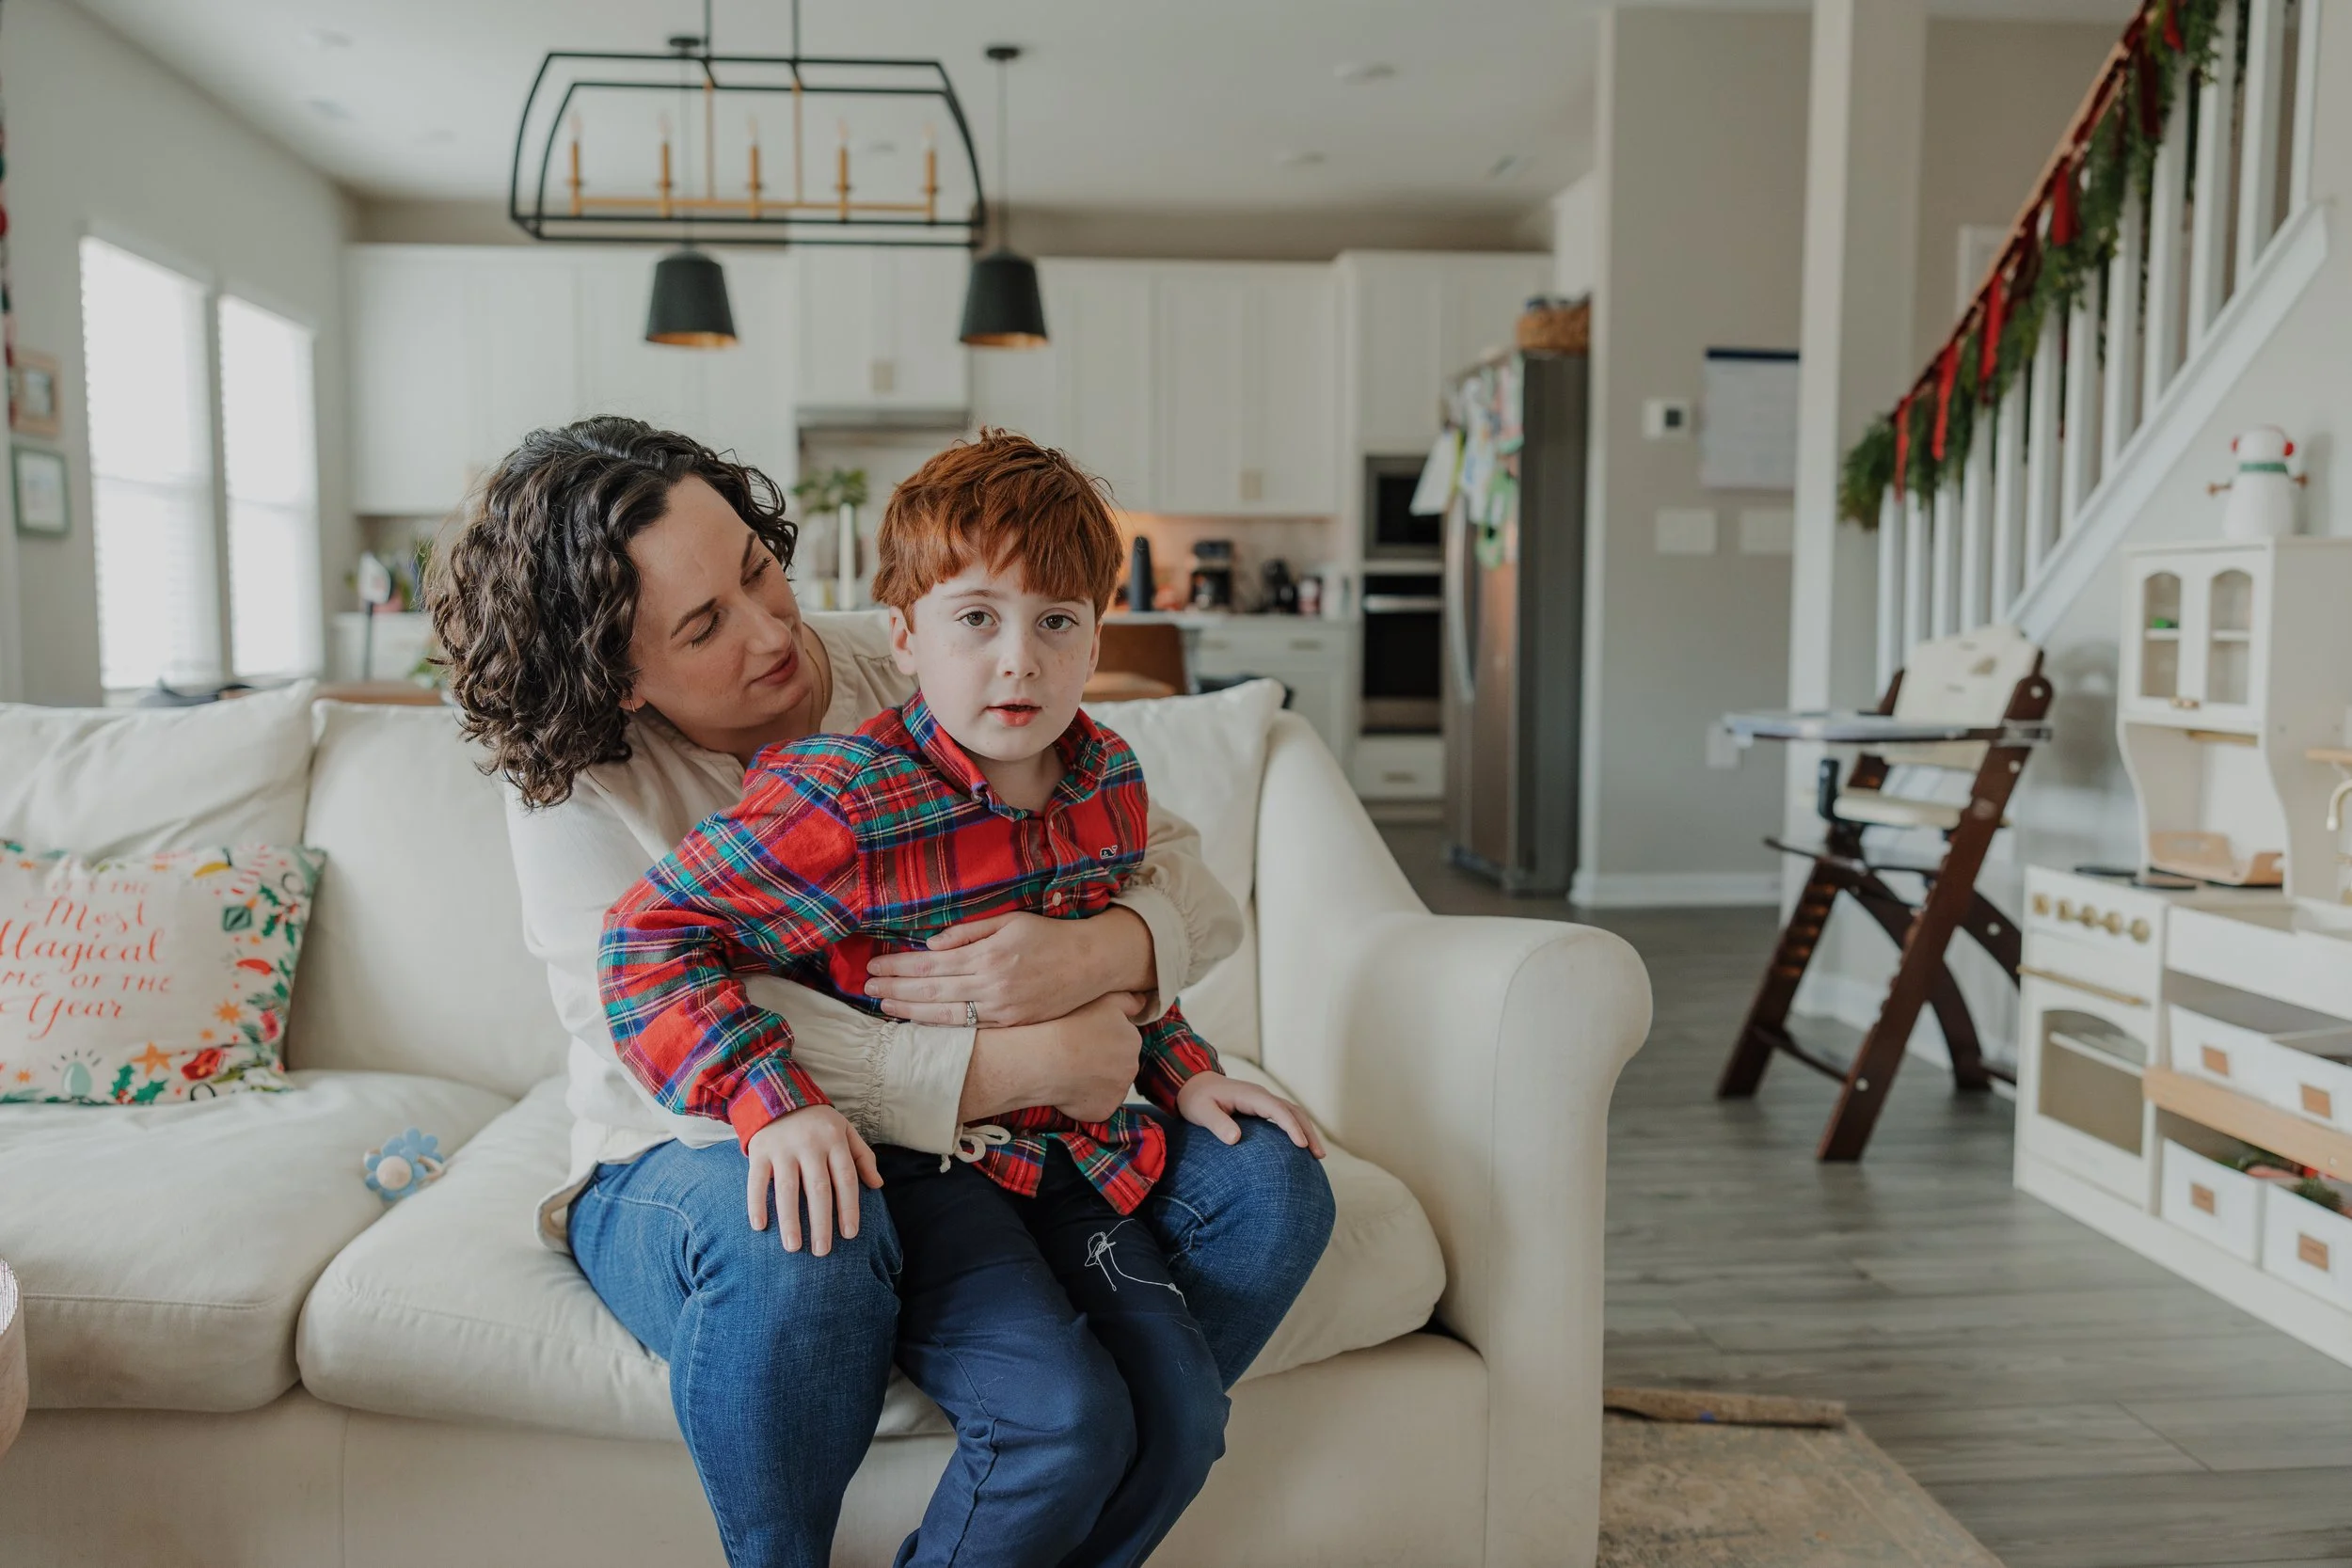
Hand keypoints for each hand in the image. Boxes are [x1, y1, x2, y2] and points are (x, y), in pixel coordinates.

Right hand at [744, 1104, 883, 1254]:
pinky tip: (759, 1226)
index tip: (850, 1234)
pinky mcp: (760, 1150)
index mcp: (835, 1140)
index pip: (846, 1179)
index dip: (850, 1208)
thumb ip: (862, 1156)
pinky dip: (756, 1203)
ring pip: (787, 1189)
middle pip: (818, 1189)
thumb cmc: (817, 1120)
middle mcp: (810, 1145)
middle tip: (823, 1251)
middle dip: (822, 1222)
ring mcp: (783, 1148)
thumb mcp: (845, 1130)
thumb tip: (877, 1185)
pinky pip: (756, 1180)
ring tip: (793, 1247)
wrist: (778, 1092)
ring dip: (790, 1220)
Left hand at [865, 908, 1154, 1027]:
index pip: (931, 964)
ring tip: (884, 1006)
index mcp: (989, 954)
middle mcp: (992, 984)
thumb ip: (969, 932)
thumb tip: (931, 947)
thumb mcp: (1010, 921)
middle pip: (931, 990)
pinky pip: (968, 1026)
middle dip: (895, 989)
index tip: (875, 966)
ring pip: (945, 1013)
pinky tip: (919, 1021)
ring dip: (910, 1010)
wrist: (1091, 963)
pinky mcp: (1011, 1022)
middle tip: (866, 988)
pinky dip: (940, 1024)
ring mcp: (1002, 1007)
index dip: (899, 966)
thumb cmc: (1049, 935)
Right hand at [960, 991, 1147, 1125]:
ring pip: (1108, 1085)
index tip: (1084, 1036)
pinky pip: (1097, 1104)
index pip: (1124, 1040)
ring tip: (1070, 1071)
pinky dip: (1086, 1100)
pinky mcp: (1104, 1110)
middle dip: (1102, 1061)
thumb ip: (1129, 1001)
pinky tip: (1069, 1088)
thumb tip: (1143, 1002)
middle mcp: (1132, 1067)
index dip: (1103, 1038)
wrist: (1046, 1059)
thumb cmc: (1070, 1025)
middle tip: (1076, 1054)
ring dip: (1095, 1080)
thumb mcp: (1104, 1000)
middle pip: (1119, 1064)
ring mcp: (1119, 1091)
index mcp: (1133, 1040)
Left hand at [1175, 1072, 1326, 1158]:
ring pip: (1293, 1113)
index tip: (1302, 1146)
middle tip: (1319, 1156)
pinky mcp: (1261, 1107)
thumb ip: (1217, 1124)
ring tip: (1317, 1155)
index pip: (1278, 1110)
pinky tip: (1301, 1146)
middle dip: (1308, 1131)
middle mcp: (1261, 1095)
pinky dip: (1297, 1129)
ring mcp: (1263, 1100)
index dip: (1291, 1127)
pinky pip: (1285, 1116)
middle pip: (1293, 1111)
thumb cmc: (1196, 1099)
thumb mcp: (1201, 1111)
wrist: (1193, 1083)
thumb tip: (1236, 1139)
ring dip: (1307, 1130)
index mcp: (1250, 1095)